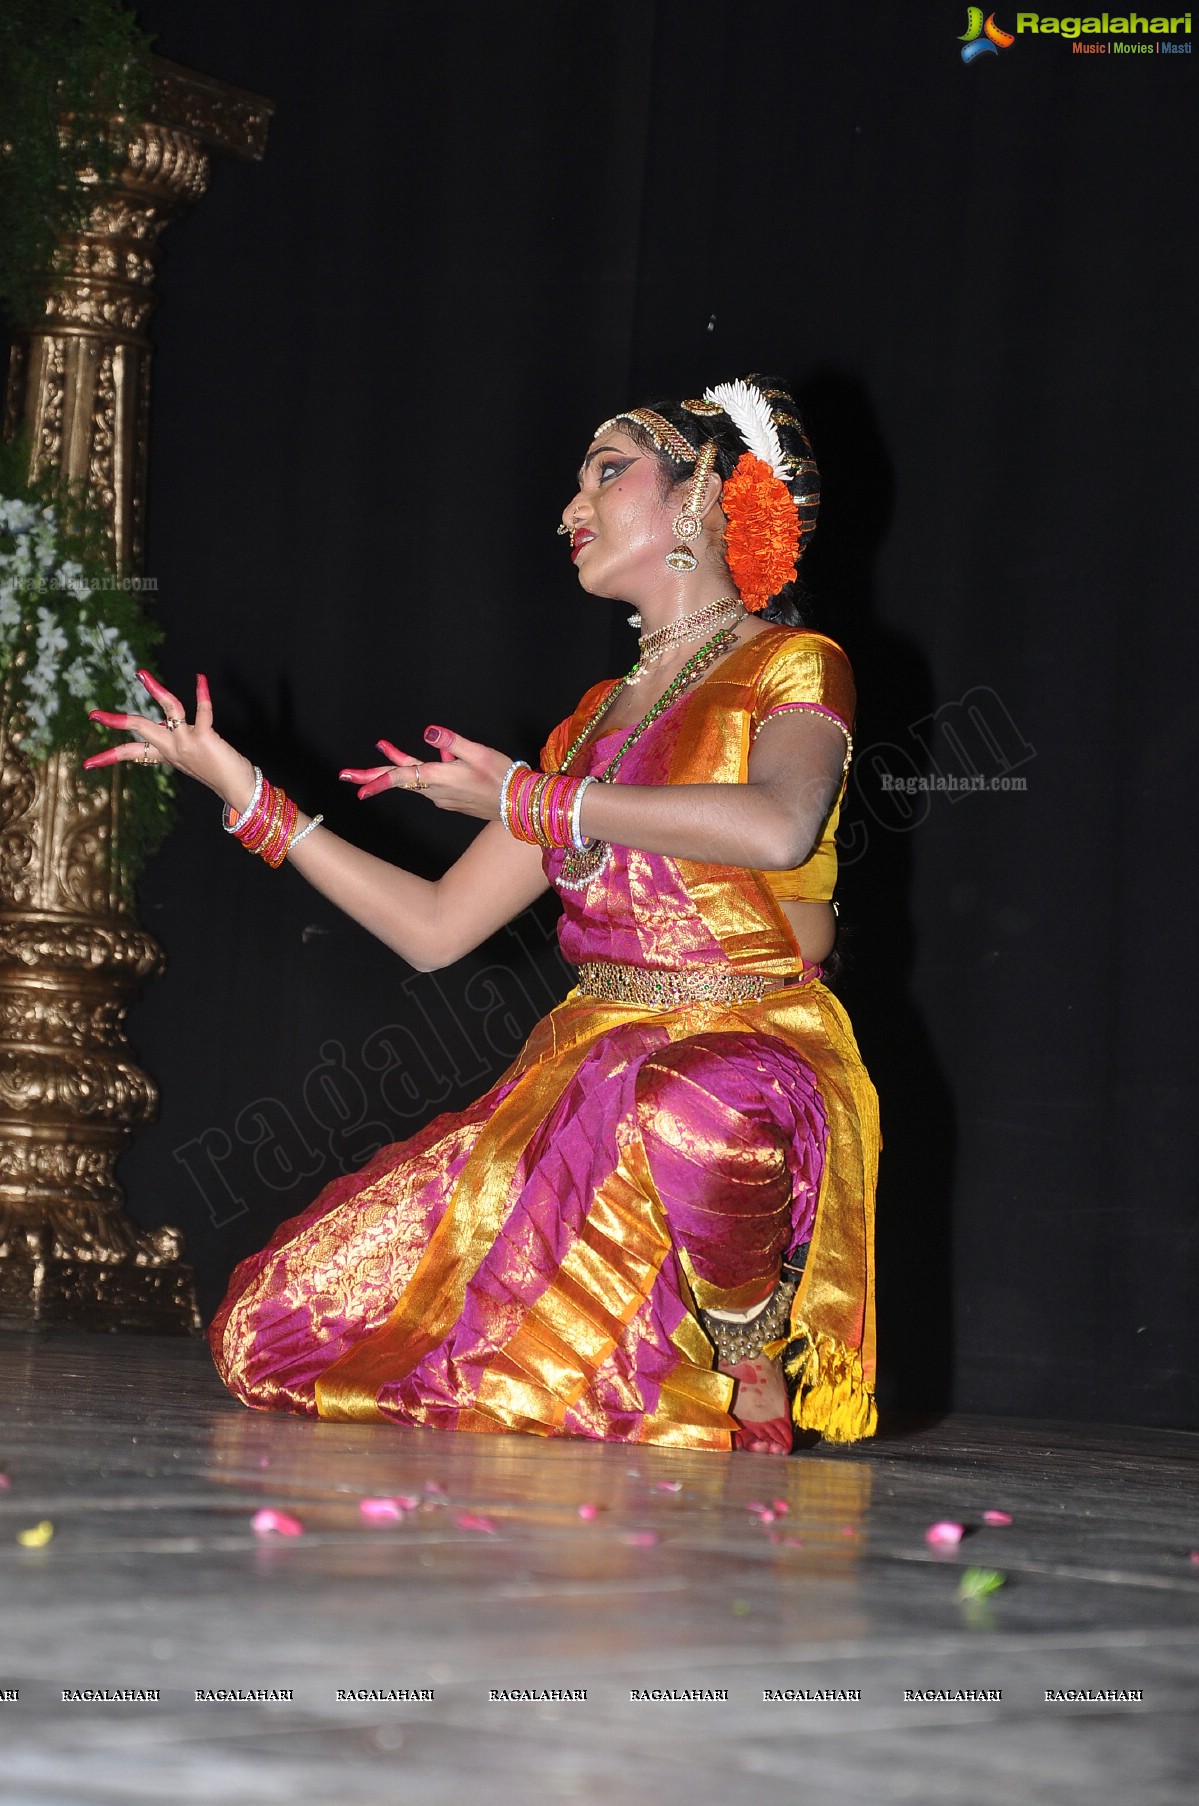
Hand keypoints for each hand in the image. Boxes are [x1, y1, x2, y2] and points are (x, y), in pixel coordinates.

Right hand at [84, 671, 254, 807]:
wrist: (237, 788)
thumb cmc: (217, 772)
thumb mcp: (189, 759)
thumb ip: (177, 743)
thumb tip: (168, 727)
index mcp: (166, 754)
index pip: (131, 754)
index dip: (108, 758)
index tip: (87, 764)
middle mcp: (173, 748)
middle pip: (140, 729)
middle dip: (115, 721)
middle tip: (93, 714)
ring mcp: (187, 742)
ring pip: (168, 712)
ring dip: (156, 691)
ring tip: (143, 674)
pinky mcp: (205, 738)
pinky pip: (202, 711)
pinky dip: (202, 694)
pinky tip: (200, 679)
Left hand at [339, 725, 511, 821]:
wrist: (519, 804)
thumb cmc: (502, 776)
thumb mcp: (479, 753)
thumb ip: (452, 741)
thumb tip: (428, 731)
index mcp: (439, 777)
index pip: (402, 778)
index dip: (378, 781)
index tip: (358, 789)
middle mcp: (436, 790)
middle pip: (398, 780)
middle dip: (371, 776)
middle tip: (345, 775)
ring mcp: (442, 797)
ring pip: (414, 779)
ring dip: (398, 764)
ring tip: (383, 746)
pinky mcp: (450, 799)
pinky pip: (431, 781)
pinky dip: (427, 768)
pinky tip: (440, 755)